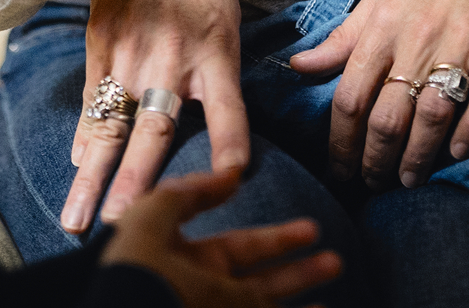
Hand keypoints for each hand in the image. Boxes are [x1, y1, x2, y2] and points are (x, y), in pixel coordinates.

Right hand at [60, 0, 248, 232]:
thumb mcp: (226, 7)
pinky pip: (91, 93)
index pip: (229, 112)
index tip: (231, 186)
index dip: (230, 151)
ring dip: (94, 174)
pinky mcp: (100, 35)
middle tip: (127, 227)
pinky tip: (78, 162)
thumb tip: (216, 110)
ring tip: (80, 217)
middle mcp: (173, 53)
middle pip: (156, 130)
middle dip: (139, 185)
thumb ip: (219, 61)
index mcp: (217, 45)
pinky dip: (84, 130)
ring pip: (111, 122)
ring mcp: (131, 46)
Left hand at [102, 170, 340, 307]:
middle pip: (263, 280)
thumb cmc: (134, 272)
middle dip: (298, 269)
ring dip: (303, 287)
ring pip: (270, 302)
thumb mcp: (150, 217)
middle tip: (334, 259)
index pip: (237, 247)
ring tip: (338, 274)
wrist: (130, 307)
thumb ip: (189, 192)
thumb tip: (232, 175)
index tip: (309, 228)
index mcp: (187, 263)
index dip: (273, 238)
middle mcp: (207, 290)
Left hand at [289, 0, 468, 189]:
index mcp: (381, 26)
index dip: (340, 141)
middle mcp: (417, 38)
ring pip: (433, 114)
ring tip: (408, 178)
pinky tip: (458, 153)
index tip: (338, 168)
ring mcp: (461, 44)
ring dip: (418, 156)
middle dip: (375, 160)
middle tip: (372, 183)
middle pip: (389, 116)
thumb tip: (297, 67)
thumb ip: (342, 39)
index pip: (350, 96)